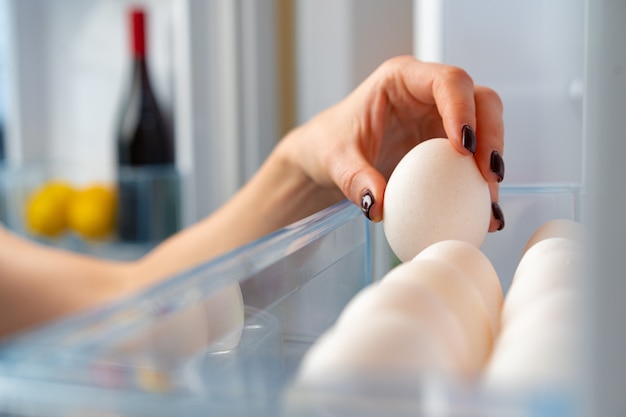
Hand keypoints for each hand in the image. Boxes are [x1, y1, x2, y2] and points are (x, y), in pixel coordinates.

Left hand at [282, 56, 504, 230]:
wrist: (329, 158)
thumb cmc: (330, 144)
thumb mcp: (335, 160)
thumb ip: (354, 179)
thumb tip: (377, 207)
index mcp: (401, 80)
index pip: (447, 81)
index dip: (463, 109)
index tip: (464, 146)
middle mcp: (429, 94)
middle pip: (480, 100)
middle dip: (491, 135)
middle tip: (489, 176)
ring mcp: (441, 119)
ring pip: (486, 129)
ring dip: (491, 164)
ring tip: (490, 202)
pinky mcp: (446, 145)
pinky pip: (475, 159)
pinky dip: (482, 184)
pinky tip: (485, 214)